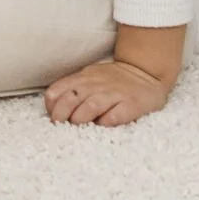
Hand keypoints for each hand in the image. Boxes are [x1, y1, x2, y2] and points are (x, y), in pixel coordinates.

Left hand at [42, 58, 171, 125]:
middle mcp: (97, 84)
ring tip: (78, 127)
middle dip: (62, 114)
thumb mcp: (89, 77)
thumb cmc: (113, 80)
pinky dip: (107, 121)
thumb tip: (54, 108)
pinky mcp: (132, 104)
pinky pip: (117, 114)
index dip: (51, 105)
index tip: (53, 117)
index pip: (59, 89)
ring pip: (92, 105)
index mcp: (84, 77)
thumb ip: (74, 88)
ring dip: (81, 118)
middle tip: (61, 126)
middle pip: (72, 98)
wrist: (147, 72)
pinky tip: (103, 126)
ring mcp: (115, 93)